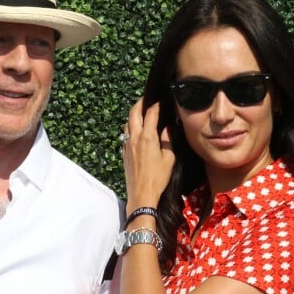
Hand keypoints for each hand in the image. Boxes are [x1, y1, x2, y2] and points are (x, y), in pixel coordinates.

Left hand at [122, 98, 174, 212]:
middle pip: (133, 113)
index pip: (151, 114)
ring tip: (140, 111)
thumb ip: (167, 140)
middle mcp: (135, 138)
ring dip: (133, 114)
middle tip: (146, 98)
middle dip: (140, 103)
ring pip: (127, 123)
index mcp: (148, 137)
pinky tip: (135, 129)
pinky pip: (125, 134)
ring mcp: (127, 145)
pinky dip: (129, 127)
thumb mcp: (169, 158)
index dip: (156, 105)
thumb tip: (167, 128)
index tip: (160, 100)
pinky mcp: (124, 153)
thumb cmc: (158, 178)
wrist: (142, 194)